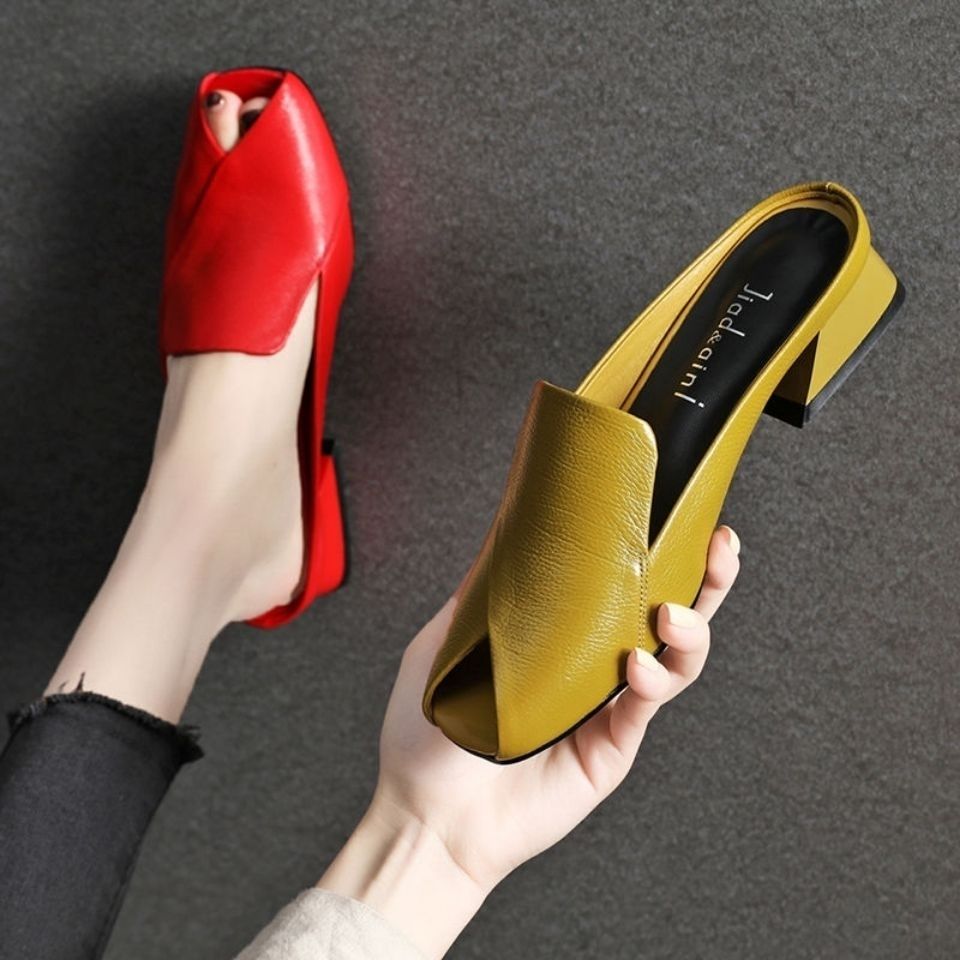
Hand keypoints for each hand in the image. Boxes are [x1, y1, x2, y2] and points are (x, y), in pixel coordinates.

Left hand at [319, 526, 739, 957]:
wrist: (428, 812)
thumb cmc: (430, 728)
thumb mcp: (449, 638)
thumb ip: (485, 588)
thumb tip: (507, 524)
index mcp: (562, 631)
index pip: (621, 581)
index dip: (656, 548)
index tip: (679, 510)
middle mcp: (595, 661)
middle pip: (668, 611)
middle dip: (704, 577)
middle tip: (718, 548)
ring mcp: (608, 704)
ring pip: (676, 658)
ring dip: (688, 629)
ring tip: (670, 616)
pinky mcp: (612, 746)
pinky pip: (646, 705)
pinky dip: (652, 680)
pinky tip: (636, 667)